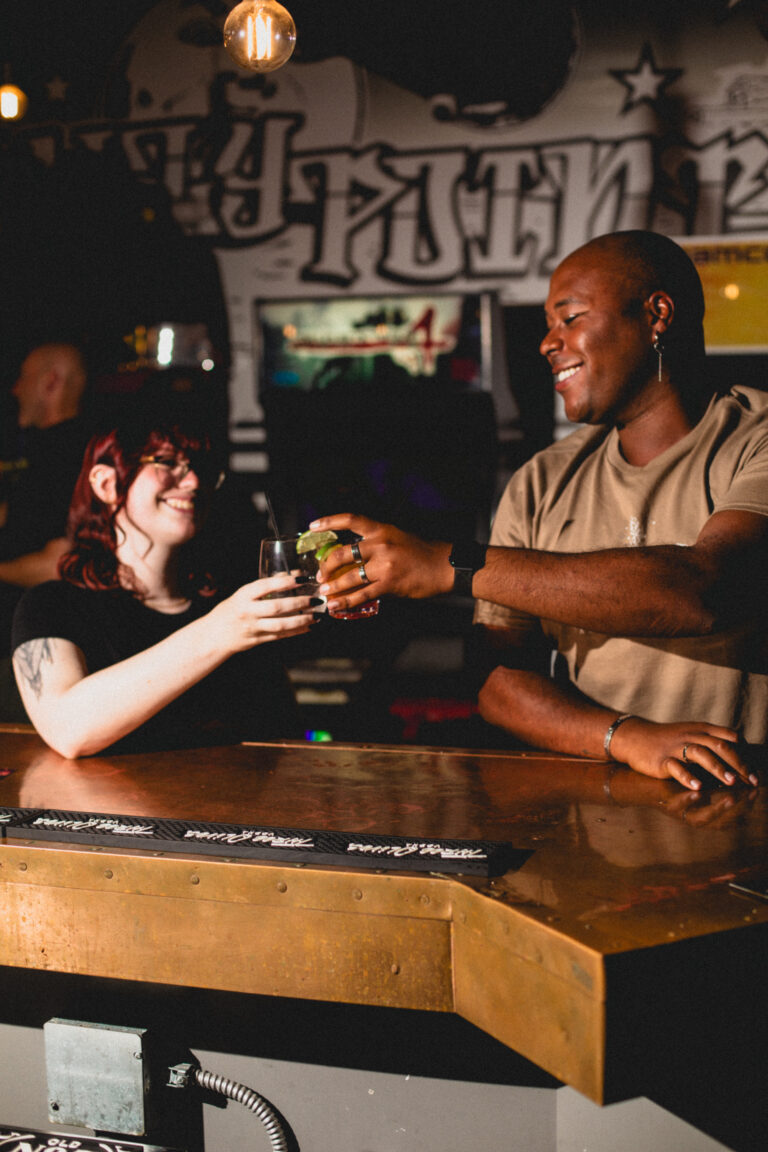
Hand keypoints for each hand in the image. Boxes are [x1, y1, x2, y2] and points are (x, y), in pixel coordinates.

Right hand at [208, 573, 316, 653]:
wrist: (214, 635)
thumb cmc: (233, 609)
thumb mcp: (244, 594)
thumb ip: (266, 586)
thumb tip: (295, 575)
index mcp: (243, 595)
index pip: (265, 586)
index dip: (284, 582)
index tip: (302, 579)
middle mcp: (248, 611)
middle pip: (276, 607)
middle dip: (299, 603)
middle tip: (316, 600)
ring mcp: (252, 628)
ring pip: (281, 625)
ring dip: (301, 620)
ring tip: (316, 616)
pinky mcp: (257, 640)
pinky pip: (280, 636)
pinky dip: (296, 631)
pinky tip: (308, 626)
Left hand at [310, 514, 452, 610]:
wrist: (444, 566)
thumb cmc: (421, 552)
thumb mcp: (397, 537)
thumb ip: (376, 543)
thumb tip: (353, 554)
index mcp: (381, 529)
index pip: (350, 520)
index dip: (329, 521)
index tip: (313, 526)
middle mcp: (380, 544)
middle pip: (342, 553)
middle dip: (327, 566)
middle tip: (320, 575)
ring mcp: (384, 564)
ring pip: (349, 577)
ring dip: (333, 586)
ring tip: (324, 592)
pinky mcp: (389, 583)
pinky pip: (362, 594)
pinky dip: (346, 602)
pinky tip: (336, 606)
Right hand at [610, 717, 758, 789]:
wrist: (635, 737)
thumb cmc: (668, 739)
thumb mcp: (692, 733)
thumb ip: (712, 741)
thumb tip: (740, 757)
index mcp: (701, 729)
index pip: (729, 736)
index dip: (745, 753)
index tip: (755, 772)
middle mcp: (691, 735)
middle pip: (719, 745)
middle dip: (738, 764)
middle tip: (751, 781)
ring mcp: (676, 747)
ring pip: (700, 754)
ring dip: (718, 768)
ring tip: (732, 782)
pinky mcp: (661, 760)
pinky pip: (676, 767)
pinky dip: (688, 777)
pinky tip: (698, 788)